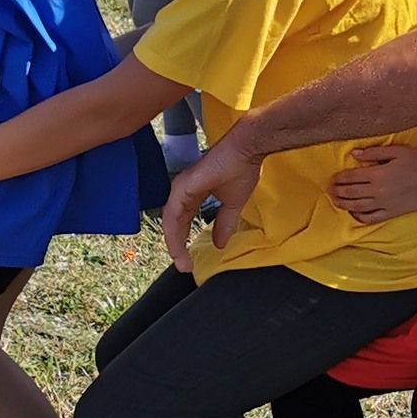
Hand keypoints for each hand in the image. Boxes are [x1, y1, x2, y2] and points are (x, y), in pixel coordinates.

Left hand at [162, 126, 262, 271]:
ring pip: (170, 223)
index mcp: (193, 194)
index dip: (184, 241)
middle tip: (184, 266)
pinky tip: (179, 248)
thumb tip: (220, 244)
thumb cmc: (241, 169)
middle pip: (174, 225)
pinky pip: (173, 216)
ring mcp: (180, 189)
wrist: (246, 150)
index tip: (189, 261)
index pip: (184, 222)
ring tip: (182, 263)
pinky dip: (174, 234)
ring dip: (174, 245)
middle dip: (177, 248)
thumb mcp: (233, 204)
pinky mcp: (182, 188)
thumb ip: (224, 224)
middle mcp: (183, 191)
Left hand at [332, 144, 416, 223]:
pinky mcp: (391, 213)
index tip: (332, 178)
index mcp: (378, 174)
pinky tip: (354, 213)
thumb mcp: (397, 151)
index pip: (351, 177)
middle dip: (337, 191)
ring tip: (336, 201)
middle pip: (351, 193)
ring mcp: (384, 204)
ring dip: (343, 204)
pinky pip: (371, 218)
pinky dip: (359, 216)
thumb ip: (374, 152)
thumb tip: (354, 154)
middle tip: (329, 190)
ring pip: (357, 206)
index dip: (339, 178)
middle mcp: (378, 191)